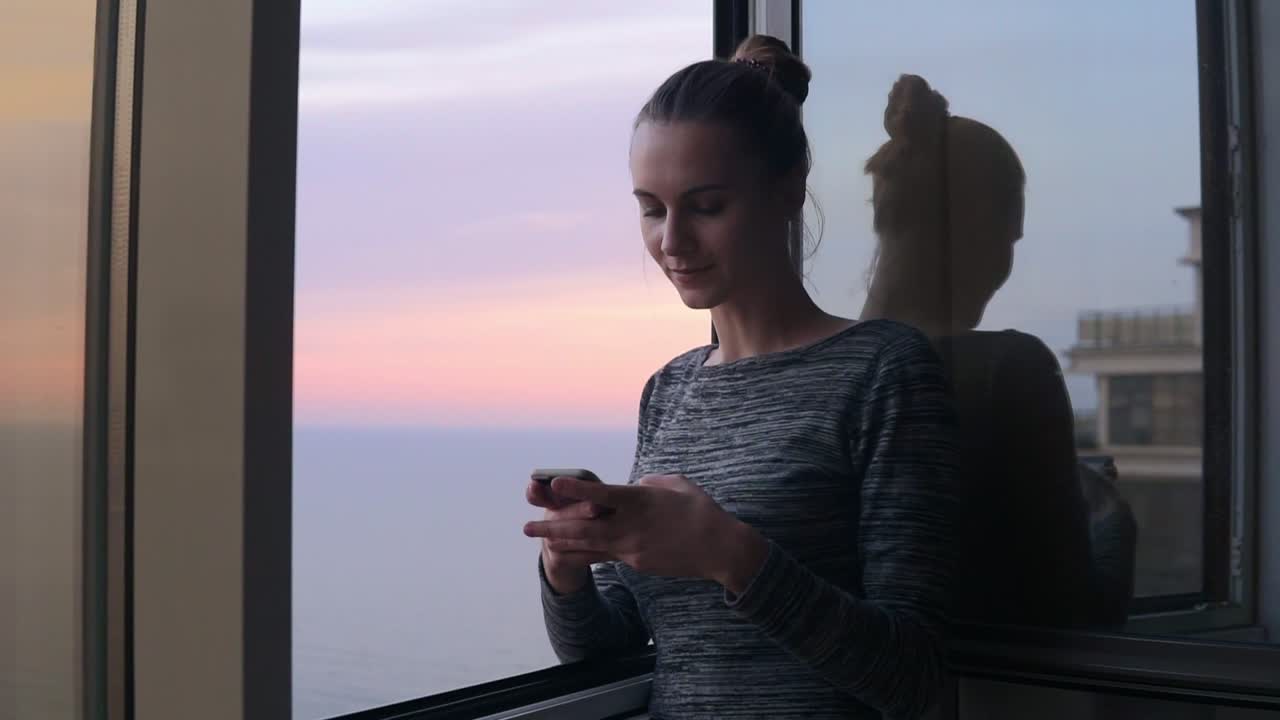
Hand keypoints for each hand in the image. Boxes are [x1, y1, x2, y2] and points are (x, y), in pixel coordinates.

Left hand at [523, 474, 768, 590]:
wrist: (719, 549)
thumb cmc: (700, 510)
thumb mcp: (675, 484)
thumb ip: (648, 483)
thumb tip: (634, 486)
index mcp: (640, 502)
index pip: (601, 495)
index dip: (576, 491)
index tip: (553, 485)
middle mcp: (631, 526)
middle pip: (585, 527)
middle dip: (553, 526)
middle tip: (526, 526)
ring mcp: (632, 549)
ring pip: (590, 545)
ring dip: (563, 542)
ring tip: (540, 541)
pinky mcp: (637, 563)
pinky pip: (606, 556)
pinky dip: (587, 552)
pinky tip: (570, 552)